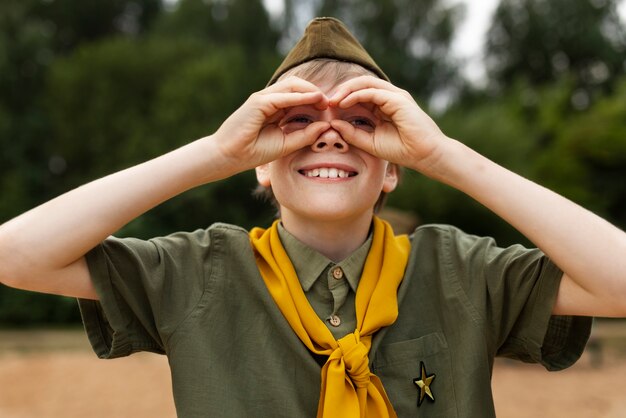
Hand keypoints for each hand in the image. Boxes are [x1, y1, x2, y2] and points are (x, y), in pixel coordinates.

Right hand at [212, 77, 330, 173]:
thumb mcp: (286, 143)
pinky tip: (315, 99)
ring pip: (292, 86)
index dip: (315, 98)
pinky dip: (300, 96)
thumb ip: (305, 135)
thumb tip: (325, 126)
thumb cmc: (254, 151)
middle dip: (315, 91)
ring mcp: (263, 98)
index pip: (298, 96)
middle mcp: (269, 100)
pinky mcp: (258, 102)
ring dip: (311, 90)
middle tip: (331, 102)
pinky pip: (283, 96)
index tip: (330, 108)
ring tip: (325, 99)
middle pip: (297, 86)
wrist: (229, 156)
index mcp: (275, 108)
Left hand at [328, 76, 447, 172]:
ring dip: (346, 90)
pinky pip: (372, 91)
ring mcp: (395, 95)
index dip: (342, 98)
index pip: (360, 93)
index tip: (327, 108)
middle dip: (342, 90)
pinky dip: (355, 95)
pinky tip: (343, 103)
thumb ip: (352, 133)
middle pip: (361, 84)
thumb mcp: (370, 143)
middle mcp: (389, 97)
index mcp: (384, 105)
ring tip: (332, 100)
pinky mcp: (397, 99)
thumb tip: (333, 123)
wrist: (425, 155)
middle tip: (326, 101)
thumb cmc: (402, 150)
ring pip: (365, 83)